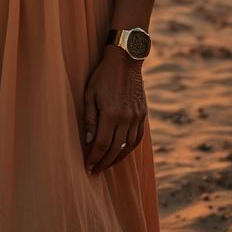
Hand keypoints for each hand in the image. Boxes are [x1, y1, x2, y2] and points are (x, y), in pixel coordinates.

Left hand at [83, 47, 146, 173]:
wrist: (126, 61)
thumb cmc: (103, 76)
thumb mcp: (90, 94)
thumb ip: (89, 118)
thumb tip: (88, 141)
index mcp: (111, 114)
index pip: (101, 144)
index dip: (94, 157)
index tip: (88, 167)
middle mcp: (126, 118)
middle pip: (114, 148)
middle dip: (104, 162)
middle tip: (95, 171)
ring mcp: (137, 117)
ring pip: (127, 146)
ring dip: (117, 158)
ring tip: (106, 165)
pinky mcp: (143, 115)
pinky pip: (137, 138)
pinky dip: (129, 148)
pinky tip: (121, 152)